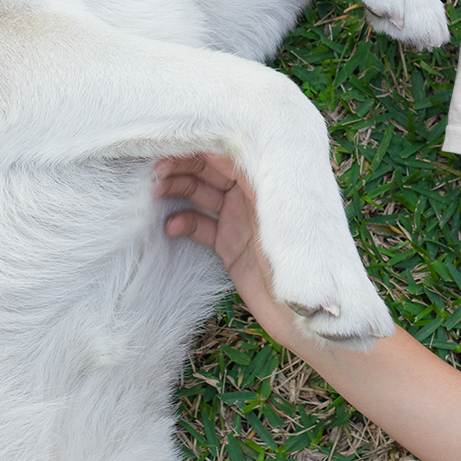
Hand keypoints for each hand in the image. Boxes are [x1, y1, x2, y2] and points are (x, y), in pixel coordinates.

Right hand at [153, 152, 297, 343]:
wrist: (305, 315)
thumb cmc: (303, 260)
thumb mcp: (278, 214)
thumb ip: (251, 183)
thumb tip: (217, 150)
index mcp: (271, 177)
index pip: (230, 150)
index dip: (200, 145)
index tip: (171, 144)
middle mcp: (254, 194)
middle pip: (211, 168)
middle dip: (182, 165)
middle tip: (155, 171)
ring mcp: (240, 220)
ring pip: (202, 193)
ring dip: (177, 190)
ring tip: (155, 192)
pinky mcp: (230, 246)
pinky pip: (200, 226)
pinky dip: (184, 223)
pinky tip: (171, 225)